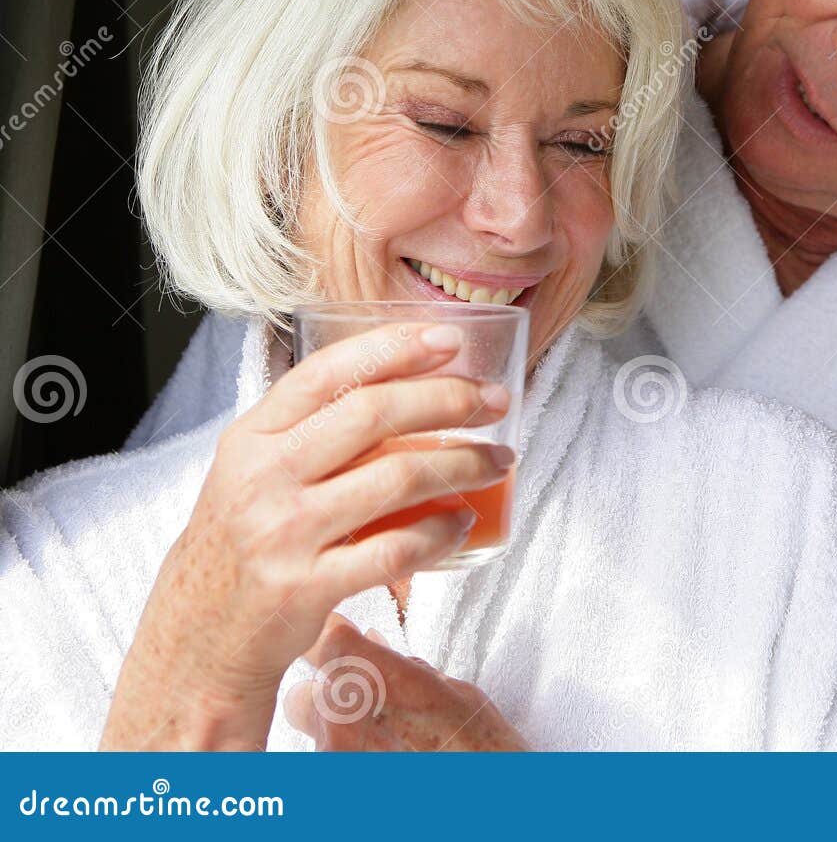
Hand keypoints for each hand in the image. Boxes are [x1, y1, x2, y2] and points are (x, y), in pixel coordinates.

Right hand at [101, 322, 514, 750]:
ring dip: (462, 464)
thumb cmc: (242, 543)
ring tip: (498, 460)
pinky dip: (441, 533)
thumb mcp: (253, 471)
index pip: (328, 371)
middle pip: (373, 415)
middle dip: (448, 400)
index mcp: (252, 437)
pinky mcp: (306, 587)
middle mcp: (264, 477)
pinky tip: (463, 521)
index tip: (450, 340)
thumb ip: (310, 430)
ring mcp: (284, 533)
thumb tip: (403, 382)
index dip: (394, 348)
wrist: (196, 638)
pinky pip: (395, 551)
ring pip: (396, 479)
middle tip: (496, 401)